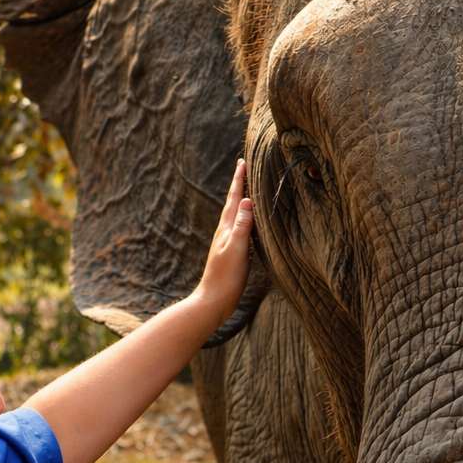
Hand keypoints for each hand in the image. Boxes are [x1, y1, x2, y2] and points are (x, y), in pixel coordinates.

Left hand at [189, 159, 252, 324]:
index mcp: (226, 228)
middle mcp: (224, 232)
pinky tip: (245, 223)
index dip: (239, 180)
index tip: (243, 161)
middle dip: (239, 185)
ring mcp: (226, 242)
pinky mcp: (230, 253)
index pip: (234, 198)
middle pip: (233, 203)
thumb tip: (248, 200)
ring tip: (246, 189)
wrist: (213, 301)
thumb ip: (242, 225)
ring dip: (241, 200)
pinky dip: (243, 218)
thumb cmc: (226, 278)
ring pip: (234, 214)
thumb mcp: (237, 249)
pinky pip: (238, 228)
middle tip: (244, 167)